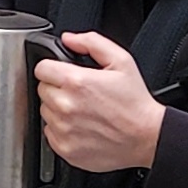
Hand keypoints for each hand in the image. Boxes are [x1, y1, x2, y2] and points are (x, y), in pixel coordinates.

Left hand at [34, 32, 163, 171]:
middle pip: (43, 90)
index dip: (53, 68)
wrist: (146, 137)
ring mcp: (64, 129)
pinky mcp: (65, 148)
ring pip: (46, 112)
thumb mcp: (122, 61)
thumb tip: (69, 39)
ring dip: (58, 109)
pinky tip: (82, 126)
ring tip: (83, 111)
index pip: (42, 69)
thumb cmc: (135, 102)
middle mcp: (66, 106)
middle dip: (58, 89)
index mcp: (76, 82)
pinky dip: (62, 129)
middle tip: (80, 94)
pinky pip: (50, 133)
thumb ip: (92, 42)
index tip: (64, 74)